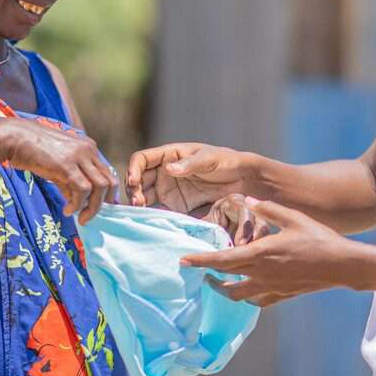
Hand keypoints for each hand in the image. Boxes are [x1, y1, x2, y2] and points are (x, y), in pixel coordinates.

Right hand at [0, 119, 115, 223]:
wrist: (14, 138)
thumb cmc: (32, 151)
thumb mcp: (57, 165)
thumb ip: (70, 182)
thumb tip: (77, 204)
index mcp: (88, 147)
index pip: (107, 173)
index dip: (106, 193)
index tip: (97, 207)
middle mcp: (88, 150)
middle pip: (109, 180)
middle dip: (103, 203)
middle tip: (90, 215)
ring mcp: (79, 156)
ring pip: (100, 186)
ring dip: (92, 207)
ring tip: (80, 218)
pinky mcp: (67, 165)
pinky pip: (82, 189)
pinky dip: (77, 204)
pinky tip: (67, 210)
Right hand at [125, 142, 248, 212]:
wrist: (242, 181)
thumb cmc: (225, 161)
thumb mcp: (209, 159)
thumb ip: (189, 164)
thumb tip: (168, 169)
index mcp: (168, 155)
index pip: (141, 159)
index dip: (133, 169)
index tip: (133, 181)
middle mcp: (163, 172)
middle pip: (138, 179)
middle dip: (133, 190)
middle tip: (137, 202)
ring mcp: (167, 189)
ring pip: (143, 195)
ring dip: (138, 203)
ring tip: (140, 211)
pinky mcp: (175, 205)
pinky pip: (157, 209)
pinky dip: (149, 214)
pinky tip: (148, 220)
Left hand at [182, 199, 363, 306]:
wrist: (343, 265)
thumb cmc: (319, 238)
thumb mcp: (292, 217)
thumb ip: (268, 210)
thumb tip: (249, 201)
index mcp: (260, 254)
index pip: (222, 260)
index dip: (200, 261)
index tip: (183, 260)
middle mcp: (262, 274)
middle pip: (225, 280)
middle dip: (207, 275)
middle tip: (196, 269)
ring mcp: (272, 288)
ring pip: (238, 295)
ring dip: (224, 289)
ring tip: (217, 281)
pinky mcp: (283, 295)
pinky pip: (257, 301)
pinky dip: (246, 296)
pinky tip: (246, 290)